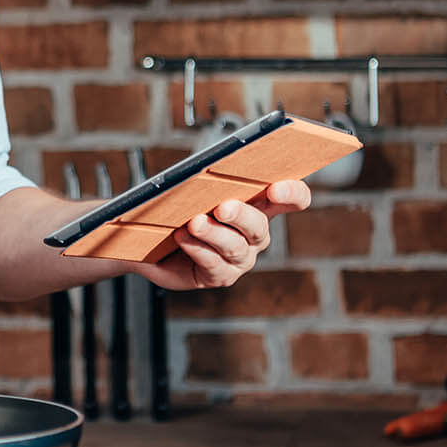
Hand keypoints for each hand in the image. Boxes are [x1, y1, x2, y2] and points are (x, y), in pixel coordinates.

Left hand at [134, 180, 310, 290]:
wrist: (153, 241)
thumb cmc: (180, 208)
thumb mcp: (196, 190)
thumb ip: (209, 181)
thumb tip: (202, 171)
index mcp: (259, 206)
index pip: (293, 199)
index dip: (292, 194)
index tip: (275, 190)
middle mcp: (255, 235)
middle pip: (259, 225)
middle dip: (241, 215)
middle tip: (223, 207)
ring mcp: (240, 258)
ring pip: (235, 247)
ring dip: (214, 233)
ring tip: (194, 223)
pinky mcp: (220, 275)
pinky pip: (213, 264)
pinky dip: (197, 249)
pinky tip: (182, 237)